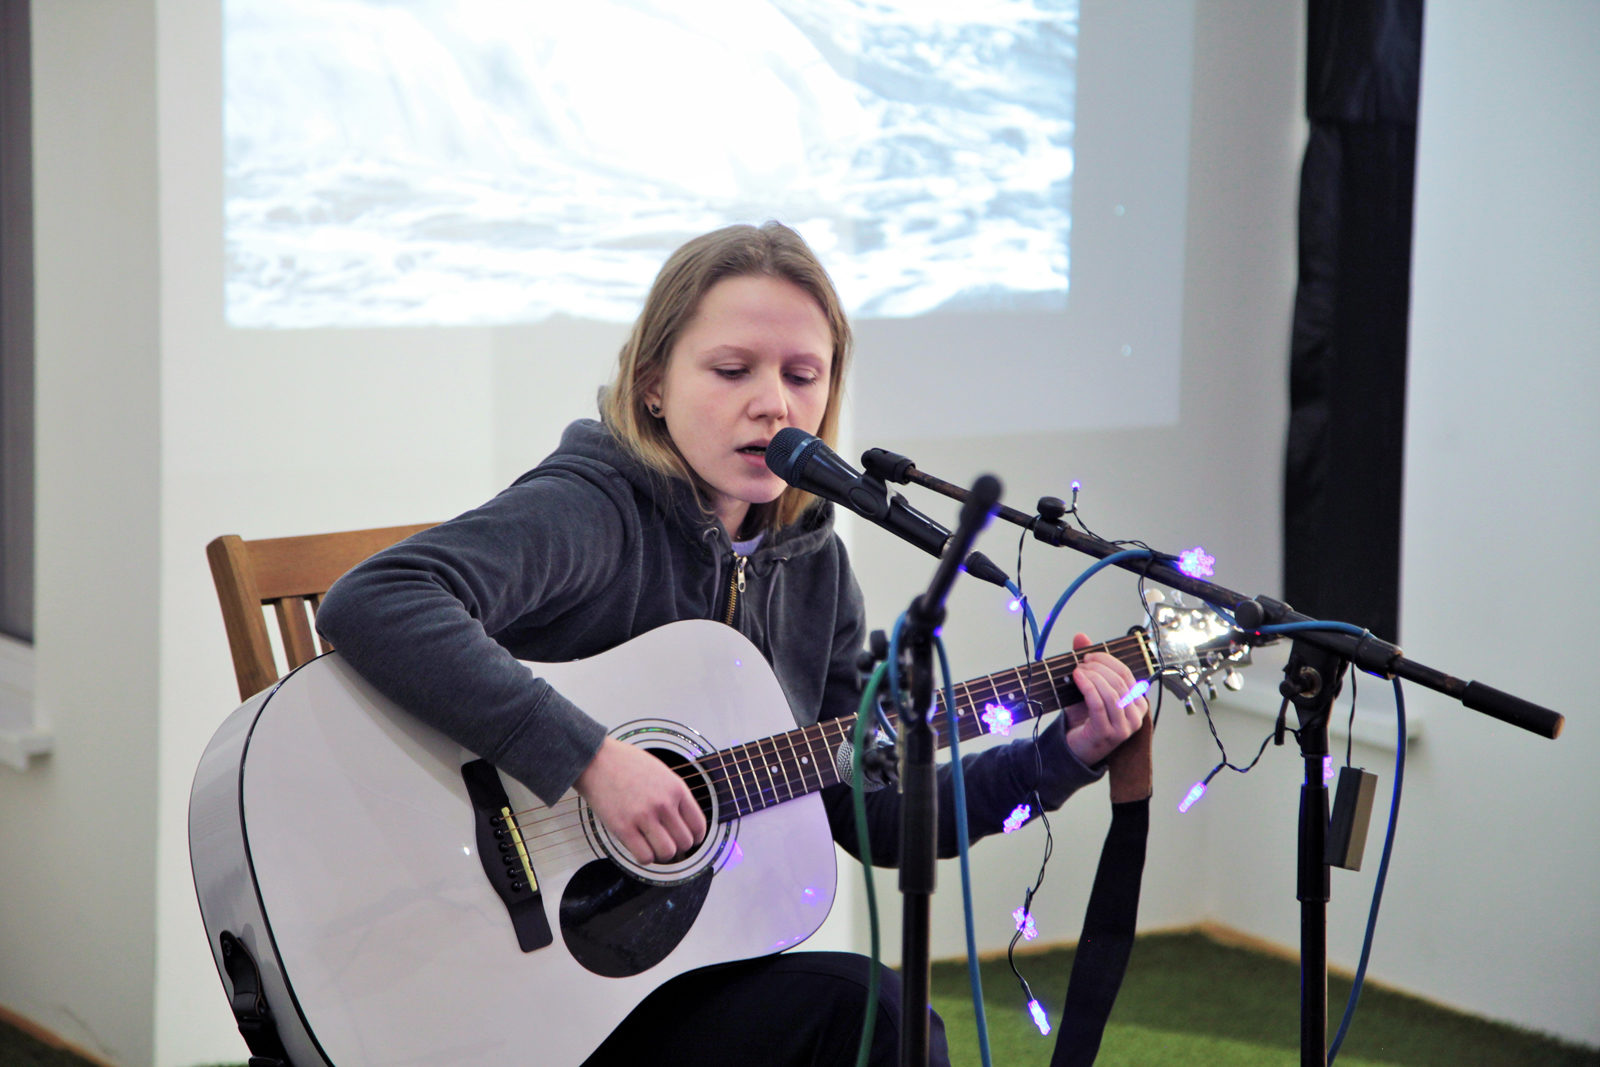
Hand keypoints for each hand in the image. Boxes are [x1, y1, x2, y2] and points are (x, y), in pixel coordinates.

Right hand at [574, 737, 707, 863]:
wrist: (596, 760)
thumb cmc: (626, 764)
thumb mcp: (661, 772)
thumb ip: (674, 794)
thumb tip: (684, 821)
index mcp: (676, 788)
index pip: (698, 825)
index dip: (696, 837)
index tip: (690, 840)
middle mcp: (664, 803)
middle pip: (684, 842)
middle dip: (679, 847)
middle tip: (669, 844)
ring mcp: (644, 816)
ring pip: (667, 852)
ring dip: (662, 854)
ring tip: (654, 847)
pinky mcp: (623, 828)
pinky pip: (644, 856)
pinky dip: (644, 857)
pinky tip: (639, 848)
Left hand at [1063, 631, 1147, 765]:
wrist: (1075, 748)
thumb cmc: (1086, 718)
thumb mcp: (1089, 688)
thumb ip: (1088, 663)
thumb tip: (1081, 636)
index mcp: (1137, 704)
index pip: (1127, 674)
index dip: (1108, 661)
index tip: (1090, 654)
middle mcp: (1135, 716)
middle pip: (1120, 682)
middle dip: (1099, 667)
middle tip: (1082, 662)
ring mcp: (1124, 727)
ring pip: (1111, 693)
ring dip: (1093, 677)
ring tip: (1078, 671)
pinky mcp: (1108, 734)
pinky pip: (1099, 704)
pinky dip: (1088, 687)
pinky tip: (1078, 678)